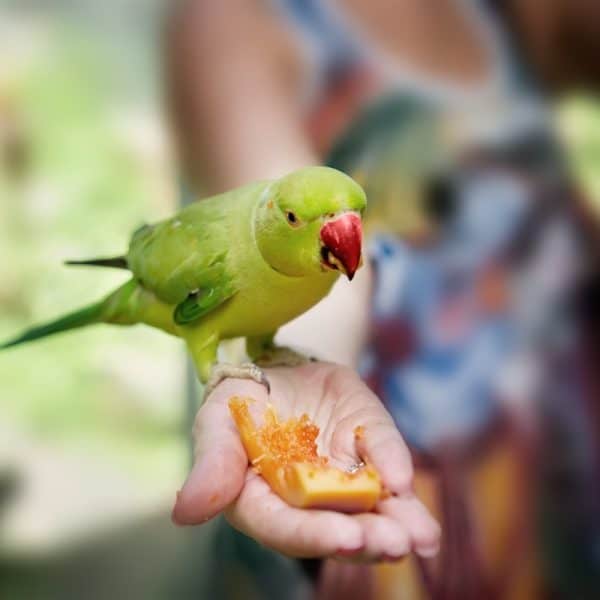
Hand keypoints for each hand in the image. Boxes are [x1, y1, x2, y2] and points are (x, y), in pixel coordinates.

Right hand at [172, 362, 439, 561]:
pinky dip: (395, 466)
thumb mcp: (218, 421)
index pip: (285, 526)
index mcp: (263, 499)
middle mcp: (306, 496)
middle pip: (336, 526)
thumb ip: (211, 465)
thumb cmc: (237, 400)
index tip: (346, 537)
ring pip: (369, 505)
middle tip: (397, 543)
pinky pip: (381, 456)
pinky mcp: (363, 443)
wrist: (271, 367)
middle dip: (367, 536)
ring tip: (422, 537)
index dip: (313, 535)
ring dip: (397, 521)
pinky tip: (408, 482)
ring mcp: (340, 472)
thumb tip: (184, 513)